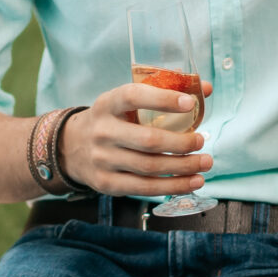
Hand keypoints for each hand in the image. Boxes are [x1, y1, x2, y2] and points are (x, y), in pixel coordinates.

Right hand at [59, 78, 213, 196]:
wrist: (71, 147)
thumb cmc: (112, 120)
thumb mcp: (125, 102)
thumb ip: (163, 92)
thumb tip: (205, 88)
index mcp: (107, 104)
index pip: (134, 96)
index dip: (163, 99)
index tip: (189, 103)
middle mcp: (102, 132)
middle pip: (148, 141)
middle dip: (181, 143)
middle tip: (201, 141)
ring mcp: (102, 160)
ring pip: (150, 168)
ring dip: (183, 167)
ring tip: (205, 163)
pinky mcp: (106, 184)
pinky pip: (145, 188)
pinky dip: (173, 187)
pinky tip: (192, 182)